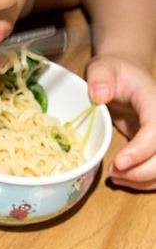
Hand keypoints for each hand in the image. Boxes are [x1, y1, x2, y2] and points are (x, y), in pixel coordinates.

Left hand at [87, 54, 155, 189]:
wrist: (125, 75)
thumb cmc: (114, 72)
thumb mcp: (103, 67)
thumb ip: (100, 77)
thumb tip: (99, 95)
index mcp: (154, 102)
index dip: (140, 150)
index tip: (118, 162)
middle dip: (140, 171)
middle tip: (112, 172)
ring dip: (142, 180)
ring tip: (115, 178)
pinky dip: (144, 181)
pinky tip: (123, 179)